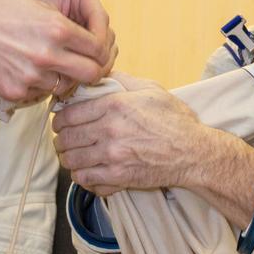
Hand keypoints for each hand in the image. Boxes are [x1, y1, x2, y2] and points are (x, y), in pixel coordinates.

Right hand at [0, 0, 115, 103]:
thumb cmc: (2, 11)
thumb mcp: (42, 10)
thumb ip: (70, 29)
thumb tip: (93, 48)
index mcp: (59, 29)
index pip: (99, 50)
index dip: (100, 53)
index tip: (94, 55)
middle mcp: (48, 54)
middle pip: (91, 75)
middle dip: (91, 73)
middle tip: (81, 70)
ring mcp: (31, 75)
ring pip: (63, 87)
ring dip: (58, 79)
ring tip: (41, 65)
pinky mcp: (14, 91)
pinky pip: (37, 94)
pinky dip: (33, 86)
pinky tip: (20, 70)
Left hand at [52, 73, 202, 195]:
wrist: (193, 152)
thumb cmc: (175, 121)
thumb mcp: (151, 90)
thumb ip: (123, 80)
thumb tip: (101, 73)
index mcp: (114, 105)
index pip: (69, 114)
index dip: (60, 120)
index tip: (61, 123)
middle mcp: (109, 130)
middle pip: (66, 138)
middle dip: (61, 140)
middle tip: (64, 140)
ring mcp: (113, 156)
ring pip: (71, 160)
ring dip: (69, 159)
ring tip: (73, 156)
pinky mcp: (119, 177)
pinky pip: (86, 180)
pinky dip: (82, 177)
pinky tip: (87, 171)